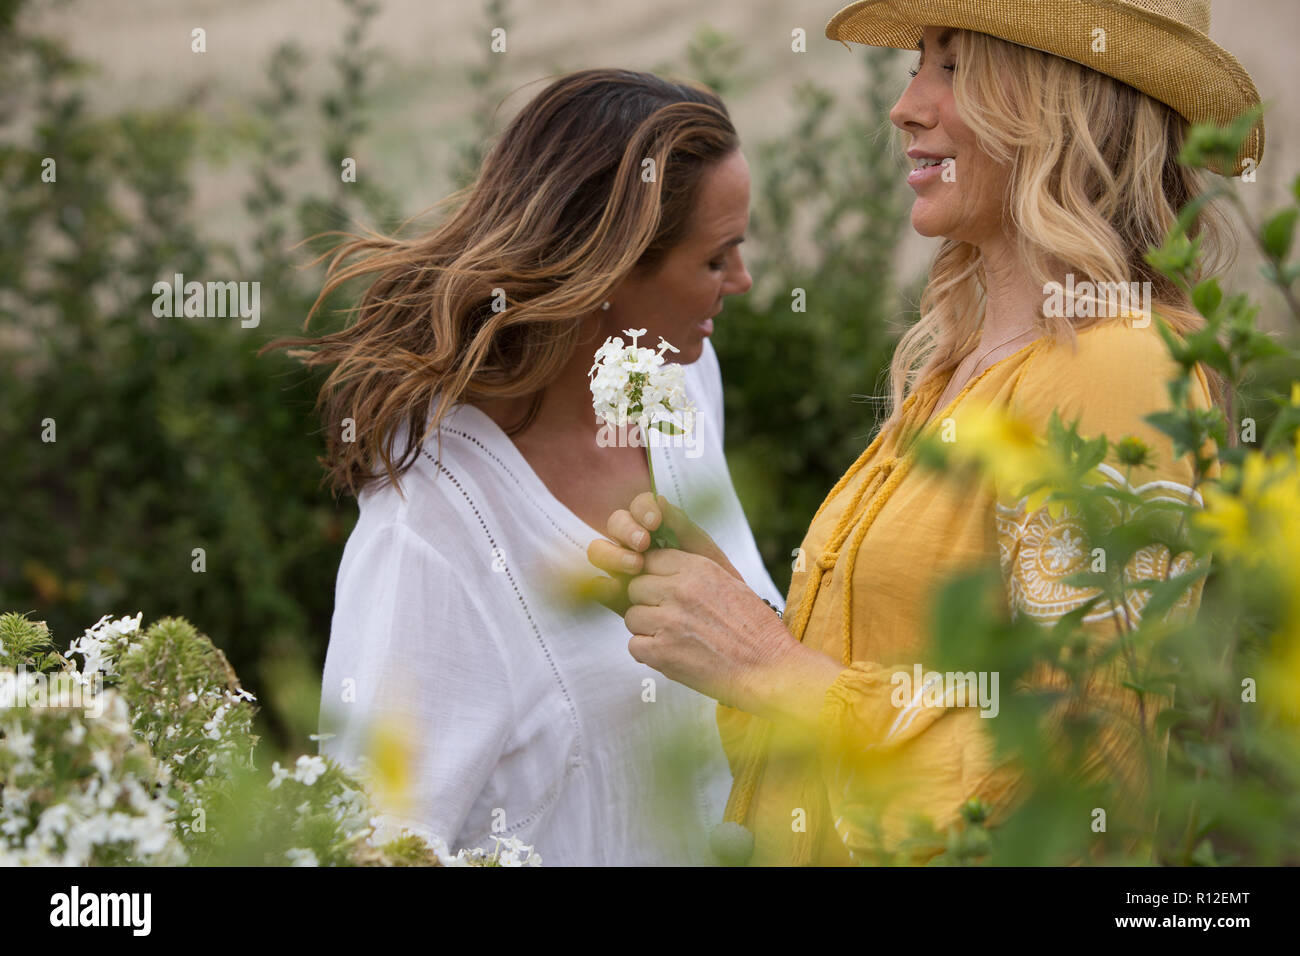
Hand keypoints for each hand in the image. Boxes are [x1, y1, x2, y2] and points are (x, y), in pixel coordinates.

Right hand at [587, 491, 742, 584]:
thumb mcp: (703, 553)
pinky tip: (617, 587)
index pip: (639, 507)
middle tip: (643, 543)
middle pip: (615, 524)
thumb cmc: (715, 582)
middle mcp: (634, 543)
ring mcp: (621, 568)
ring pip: (600, 551)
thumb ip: (682, 527)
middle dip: (626, 530)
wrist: (719, 621)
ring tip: (636, 566)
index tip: (655, 523)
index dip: (642, 509)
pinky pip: (599, 585)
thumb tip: (660, 500)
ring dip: (613, 554)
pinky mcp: (615, 595)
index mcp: (655, 527)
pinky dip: (602, 584)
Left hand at [618, 547, 844, 725]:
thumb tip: (664, 565)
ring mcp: (668, 621)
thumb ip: (696, 572)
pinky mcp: (662, 652)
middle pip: (636, 587)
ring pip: (632, 616)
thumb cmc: (756, 630)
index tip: (663, 591)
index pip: (651, 560)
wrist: (770, 670)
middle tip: (668, 618)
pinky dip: (648, 654)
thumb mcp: (731, 584)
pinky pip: (634, 646)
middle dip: (648, 602)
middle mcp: (680, 590)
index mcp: (699, 569)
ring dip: (646, 629)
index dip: (654, 577)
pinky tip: (671, 655)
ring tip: (672, 639)